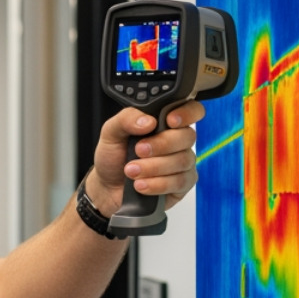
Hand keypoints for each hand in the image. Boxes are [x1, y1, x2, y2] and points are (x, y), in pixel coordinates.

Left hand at [89, 100, 204, 213]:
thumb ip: (126, 119)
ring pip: (182, 161)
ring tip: (131, 171)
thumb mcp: (111, 132)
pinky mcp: (182, 184)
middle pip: (187, 137)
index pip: (191, 110)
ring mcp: (182, 163)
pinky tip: (141, 184)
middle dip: (161, 144)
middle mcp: (178, 141)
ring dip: (153, 167)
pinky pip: (179, 182)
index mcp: (165, 122)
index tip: (169, 121)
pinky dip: (157, 184)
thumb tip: (148, 121)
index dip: (187, 113)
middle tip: (138, 150)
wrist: (107, 187)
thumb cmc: (114, 156)